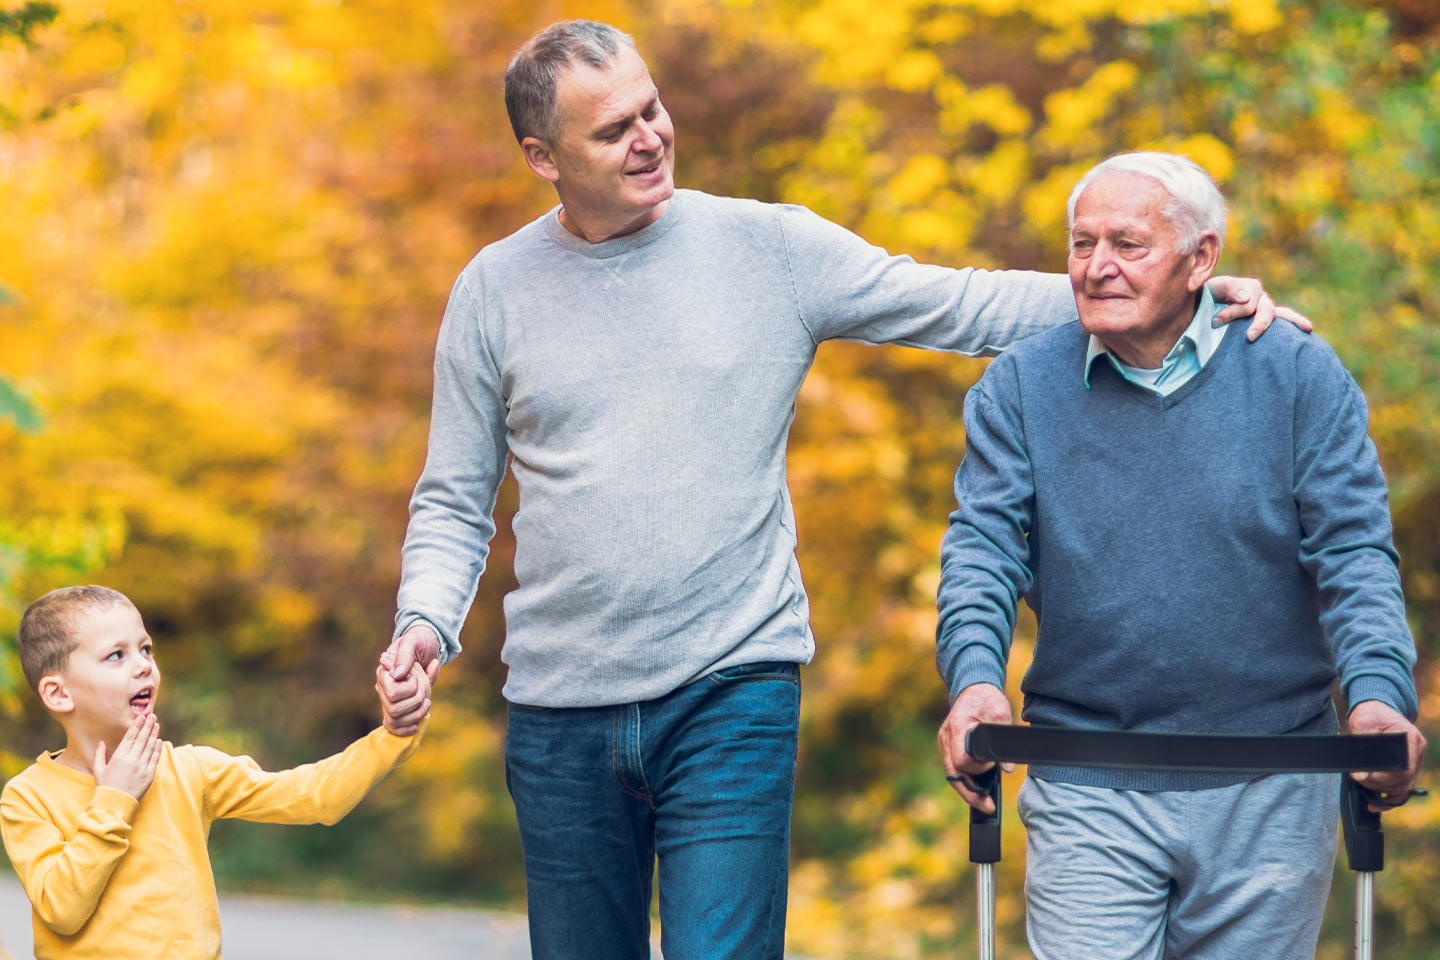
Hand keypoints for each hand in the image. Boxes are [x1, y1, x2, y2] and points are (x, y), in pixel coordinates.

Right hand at [93, 713, 161, 800]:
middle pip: (142, 739)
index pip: (130, 738)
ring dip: (153, 734)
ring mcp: (142, 767)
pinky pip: (154, 759)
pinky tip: (159, 741)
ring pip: (149, 747)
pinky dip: (157, 749)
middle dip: (147, 726)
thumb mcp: (98, 770)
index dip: (137, 726)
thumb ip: (99, 755)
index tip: (141, 717)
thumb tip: (101, 742)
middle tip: (152, 716)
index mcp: (119, 757)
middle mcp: (131, 760)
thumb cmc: (105, 786)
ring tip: (156, 725)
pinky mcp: (149, 775)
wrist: (115, 804)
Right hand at [377, 625, 441, 734]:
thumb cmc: (420, 642)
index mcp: (384, 672)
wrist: (428, 646)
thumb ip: (405, 656)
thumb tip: (397, 675)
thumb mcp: (413, 642)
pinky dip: (407, 728)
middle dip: (416, 700)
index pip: (393, 693)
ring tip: (426, 702)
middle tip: (425, 689)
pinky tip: (417, 723)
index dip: (410, 688)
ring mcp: (389, 699)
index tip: (416, 675)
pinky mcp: (397, 709)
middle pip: (395, 709)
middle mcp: (383, 687)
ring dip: (416, 713)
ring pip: (395, 719)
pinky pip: (394, 728)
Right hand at [938, 682, 1013, 813]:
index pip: (962, 760)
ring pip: (953, 774)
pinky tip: (979, 790)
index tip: (992, 767)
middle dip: (971, 793)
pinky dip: (966, 780)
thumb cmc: (987, 698)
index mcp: (957, 727)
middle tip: (989, 806)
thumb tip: (1008, 769)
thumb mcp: (1001, 715)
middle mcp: (946, 737)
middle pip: (954, 774)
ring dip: (968, 790)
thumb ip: (1003, 742)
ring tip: (985, 804)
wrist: (974, 687)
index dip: (978, 769)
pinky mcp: (949, 746)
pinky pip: (955, 768)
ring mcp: (945, 743)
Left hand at [1208, 275, 1313, 340]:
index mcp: (1249, 288)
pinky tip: (1307, 330)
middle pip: (1267, 311)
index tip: (1215, 321)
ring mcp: (1265, 311)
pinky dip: (1295, 325)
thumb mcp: (1214, 287)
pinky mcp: (1264, 323)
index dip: (1233, 312)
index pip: (1247, 303)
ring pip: (1281, 316)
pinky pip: (1284, 322)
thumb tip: (1246, 298)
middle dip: (1259, 324)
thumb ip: (1229, 288)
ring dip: (1284, 325)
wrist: (1201, 306)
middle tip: (1250, 337)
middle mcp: (1261, 299)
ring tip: (1303, 328)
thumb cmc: (1207, 296)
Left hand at [1347, 700, 1426, 810]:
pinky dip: (1389, 798)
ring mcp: (1414, 761)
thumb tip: (1363, 767)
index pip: (1405, 769)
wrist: (1376, 709)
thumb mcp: (1364, 723)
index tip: (1364, 777)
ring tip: (1362, 787)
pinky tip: (1374, 803)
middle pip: (1404, 781)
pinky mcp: (1407, 768)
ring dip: (1382, 792)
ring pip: (1403, 788)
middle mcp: (1417, 751)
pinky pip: (1401, 788)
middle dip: (1378, 785)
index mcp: (1410, 738)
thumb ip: (1366, 743)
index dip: (1384, 778)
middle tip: (1358, 779)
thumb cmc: (1370, 714)